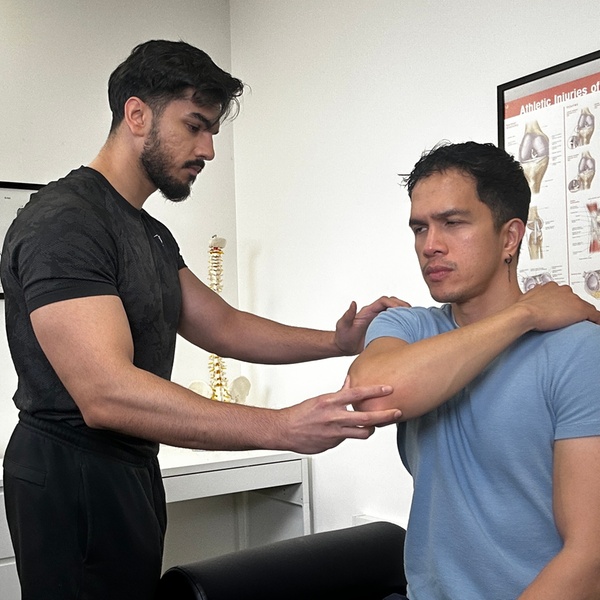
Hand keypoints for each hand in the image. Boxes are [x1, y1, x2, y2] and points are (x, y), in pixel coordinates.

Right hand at [278, 378, 401, 453]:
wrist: (284, 430)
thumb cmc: (301, 414)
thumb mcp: (321, 399)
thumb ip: (339, 393)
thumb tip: (350, 382)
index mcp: (330, 402)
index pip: (357, 394)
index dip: (375, 391)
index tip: (388, 388)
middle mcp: (334, 417)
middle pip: (366, 418)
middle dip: (385, 415)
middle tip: (397, 412)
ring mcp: (334, 433)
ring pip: (362, 433)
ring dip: (370, 429)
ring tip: (373, 426)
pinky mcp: (333, 444)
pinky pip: (347, 440)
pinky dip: (348, 436)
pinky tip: (343, 432)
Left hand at [334, 296, 410, 354]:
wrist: (344, 347)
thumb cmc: (343, 336)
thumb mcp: (343, 325)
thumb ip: (347, 315)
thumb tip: (353, 303)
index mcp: (368, 311)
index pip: (383, 301)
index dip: (393, 303)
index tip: (401, 309)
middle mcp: (375, 314)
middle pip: (392, 303)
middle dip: (402, 305)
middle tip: (411, 312)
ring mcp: (380, 321)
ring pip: (395, 312)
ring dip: (404, 312)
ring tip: (414, 318)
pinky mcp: (383, 330)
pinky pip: (395, 323)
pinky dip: (403, 322)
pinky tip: (410, 328)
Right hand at [516, 282, 599, 330]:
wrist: (525, 313)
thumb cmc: (522, 309)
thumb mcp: (525, 301)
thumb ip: (531, 300)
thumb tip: (527, 305)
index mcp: (549, 286)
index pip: (562, 294)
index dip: (561, 303)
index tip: (558, 310)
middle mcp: (562, 289)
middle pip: (574, 299)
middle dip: (570, 307)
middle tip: (565, 317)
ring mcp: (572, 299)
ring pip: (584, 306)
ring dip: (580, 314)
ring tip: (575, 322)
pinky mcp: (580, 309)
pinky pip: (595, 315)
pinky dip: (596, 320)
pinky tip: (595, 324)